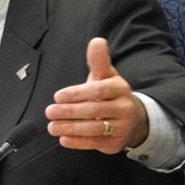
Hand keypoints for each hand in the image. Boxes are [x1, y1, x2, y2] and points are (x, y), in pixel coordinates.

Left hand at [45, 37, 148, 153]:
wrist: (135, 119)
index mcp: (119, 89)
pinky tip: (63, 139)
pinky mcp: (115, 143)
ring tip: (52, 126)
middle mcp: (123, 108)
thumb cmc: (111, 94)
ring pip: (94, 128)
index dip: (77, 94)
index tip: (58, 96)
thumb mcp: (107, 76)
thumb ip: (98, 60)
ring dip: (70, 128)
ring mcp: (121, 127)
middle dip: (69, 112)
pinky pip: (95, 143)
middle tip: (50, 111)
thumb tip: (96, 41)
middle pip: (93, 110)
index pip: (97, 91)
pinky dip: (78, 142)